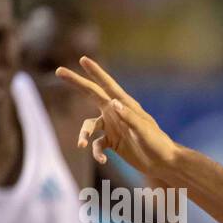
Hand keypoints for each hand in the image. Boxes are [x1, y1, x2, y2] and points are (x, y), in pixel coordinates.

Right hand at [55, 57, 178, 175]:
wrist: (164, 163)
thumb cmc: (157, 144)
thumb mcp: (143, 130)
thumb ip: (129, 117)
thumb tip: (113, 103)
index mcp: (125, 105)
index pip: (107, 85)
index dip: (95, 72)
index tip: (83, 59)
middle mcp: (116, 113)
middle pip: (91, 94)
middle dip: (76, 83)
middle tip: (58, 71)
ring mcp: (113, 127)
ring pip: (89, 126)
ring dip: (84, 135)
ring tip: (82, 145)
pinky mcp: (112, 142)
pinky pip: (97, 144)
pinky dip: (96, 152)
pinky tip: (102, 160)